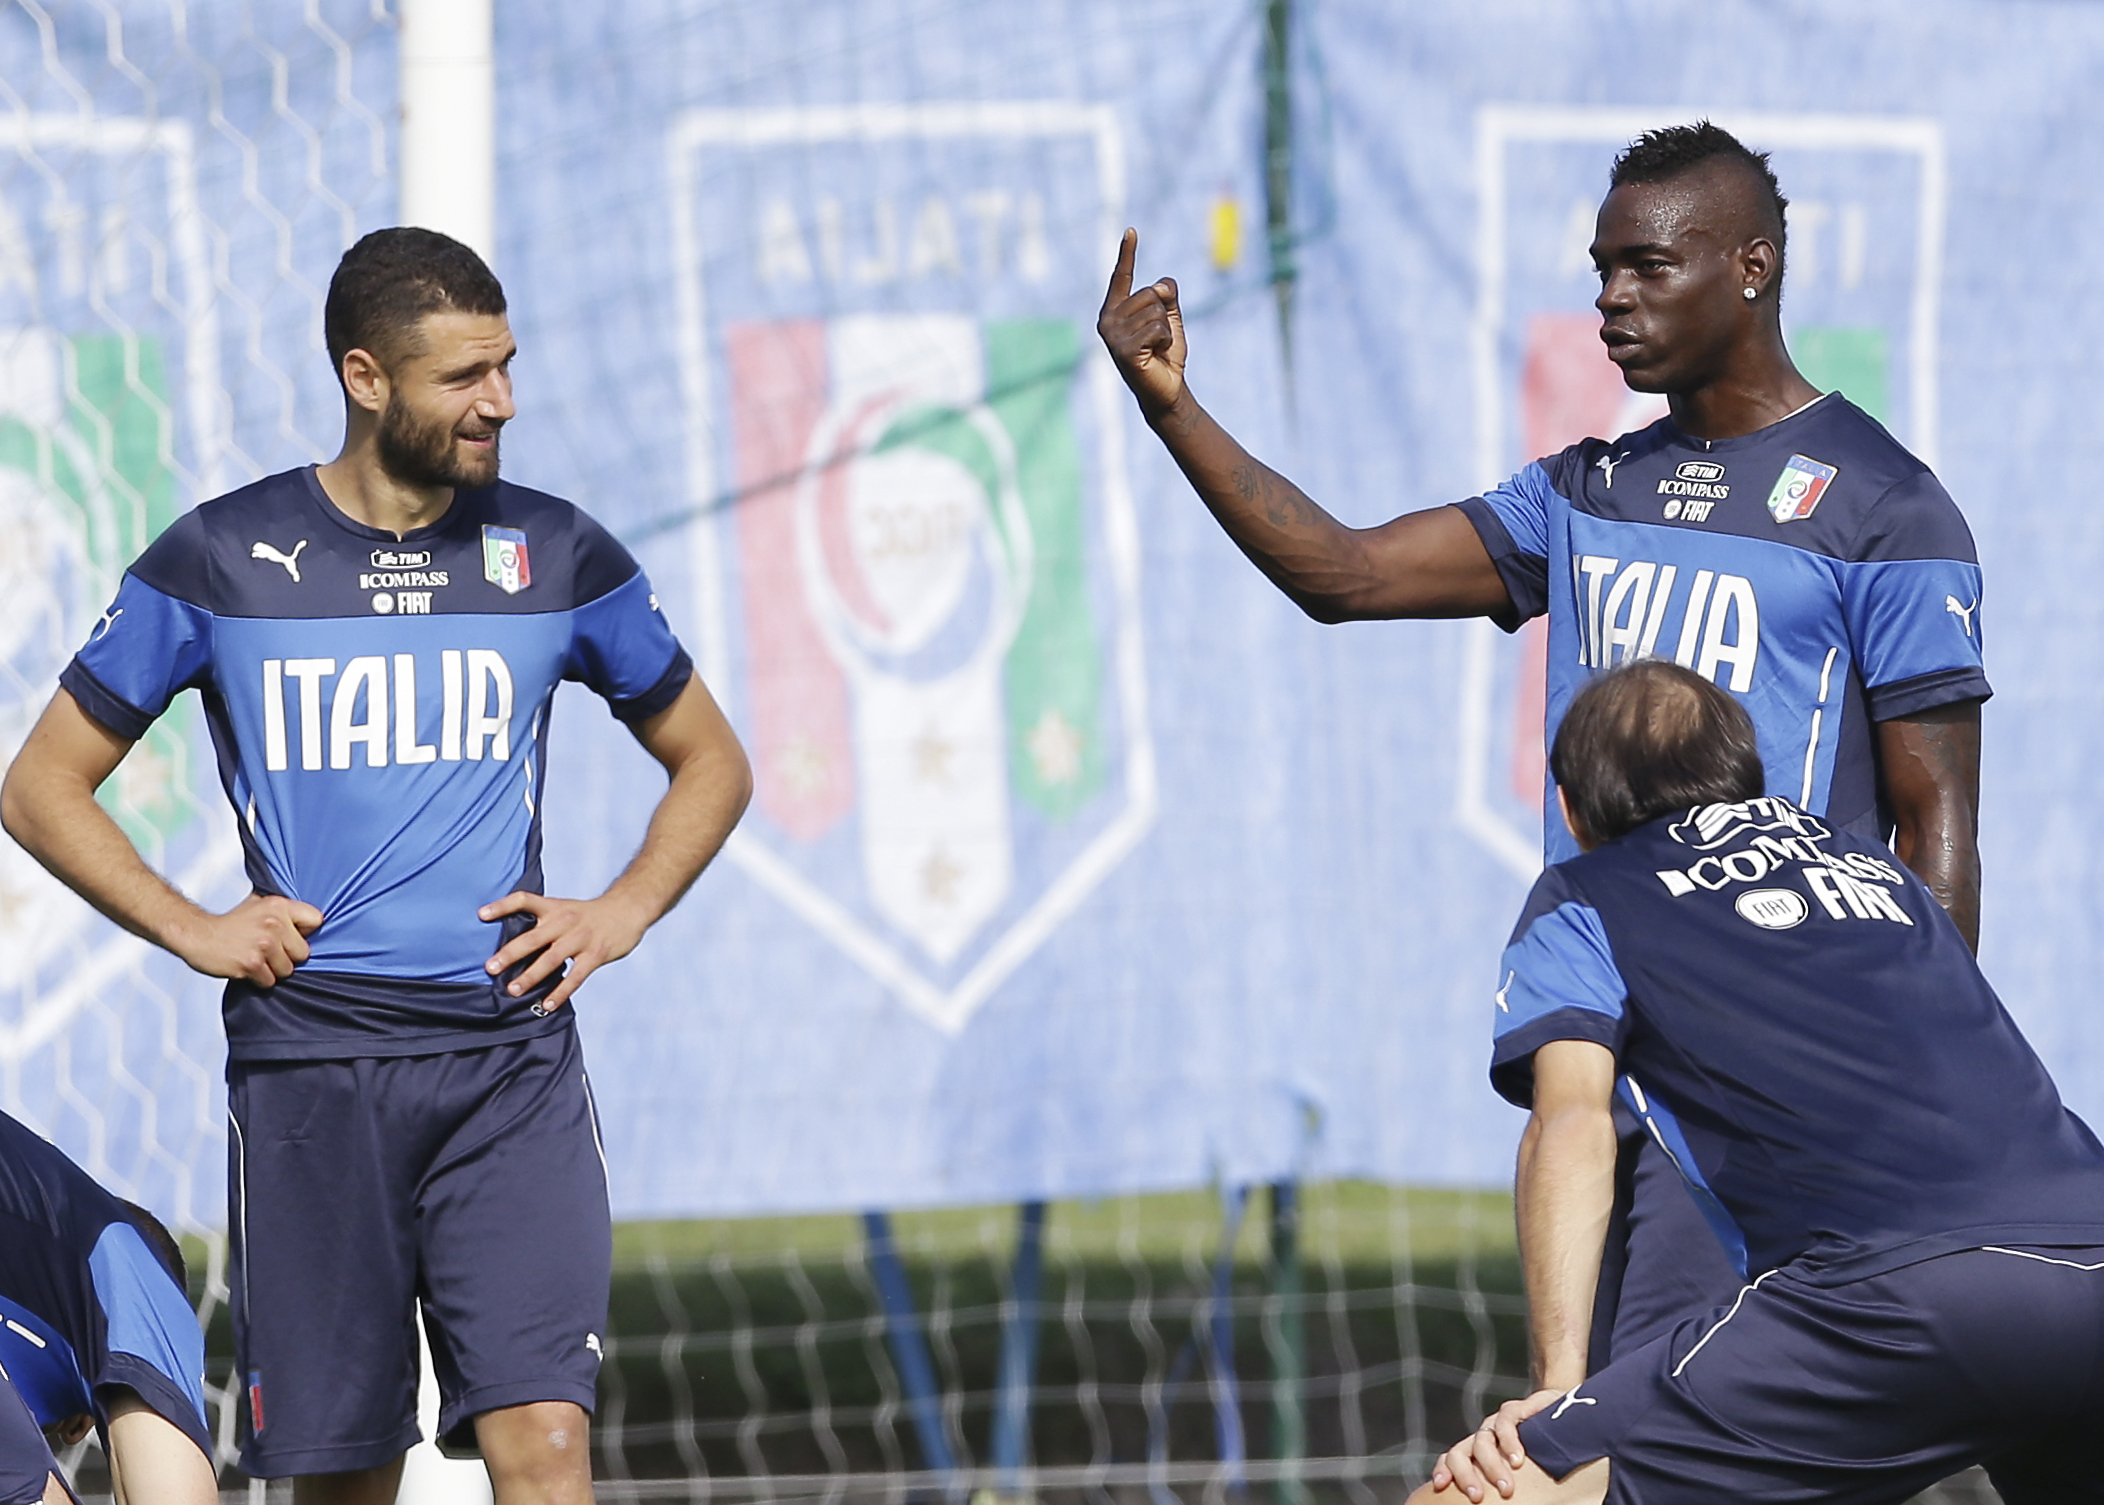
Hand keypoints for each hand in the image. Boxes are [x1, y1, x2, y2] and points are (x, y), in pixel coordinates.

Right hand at [172, 893, 321, 986]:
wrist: (197, 934)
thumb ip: (283, 913)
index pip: (317, 920)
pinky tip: (245, 966)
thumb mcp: (259, 905)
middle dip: (288, 956)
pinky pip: (270, 981)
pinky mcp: (252, 963)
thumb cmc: (229, 923)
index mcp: (279, 905)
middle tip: (267, 951)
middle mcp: (274, 923)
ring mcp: (264, 944)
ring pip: (287, 970)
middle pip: (303, 952)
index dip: (305, 933)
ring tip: (254, 958)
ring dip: (272, 969)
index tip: (292, 937)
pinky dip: (259, 979)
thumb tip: (311, 925)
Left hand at [480, 891, 650, 1013]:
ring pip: (551, 959)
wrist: (628, 909)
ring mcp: (581, 938)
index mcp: (555, 908)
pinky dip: (561, 992)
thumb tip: (513, 945)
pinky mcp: (596, 954)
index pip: (524, 900)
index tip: (481, 915)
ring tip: (513, 990)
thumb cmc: (590, 914)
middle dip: (510, 954)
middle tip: (490, 968)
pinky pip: (576, 976)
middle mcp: (565, 921)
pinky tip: (547, 1004)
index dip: (502, 906)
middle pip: (533, 937)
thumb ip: (543, 923)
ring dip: (531, 976)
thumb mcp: (566, 908)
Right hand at [1097, 228, 1186, 417]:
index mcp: (1115, 310)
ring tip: (1157, 348)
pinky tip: (1156, 355)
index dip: (1128, 253)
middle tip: (1159, 338)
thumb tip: (1162, 285)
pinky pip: (1157, 328)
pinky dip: (1165, 340)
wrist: (1167, 390)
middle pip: (1150, 293)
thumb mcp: (1170, 318)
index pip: (1123, 277)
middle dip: (1165, 313)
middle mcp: (1108, 320)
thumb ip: (1167, 296)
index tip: (1131, 230)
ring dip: (1166, 330)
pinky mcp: (1124, 350)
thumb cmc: (1165, 354)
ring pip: (1156, 311)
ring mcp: (1113, 336)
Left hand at [1428, 1388, 1562, 1500]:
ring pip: (1482, 1442)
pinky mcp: (1516, 1409)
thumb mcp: (1520, 1470)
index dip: (1444, 1471)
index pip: (1452, 1459)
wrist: (1564, 1413)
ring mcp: (1498, 1422)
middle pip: (1459, 1453)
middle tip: (1477, 1497)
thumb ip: (1507, 1483)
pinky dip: (1509, 1443)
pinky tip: (1517, 1461)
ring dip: (1492, 1467)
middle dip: (1464, 1476)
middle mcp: (1485, 1435)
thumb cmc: (1543, 1449)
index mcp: (1478, 1451)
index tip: (1440, 1486)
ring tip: (1507, 1489)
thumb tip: (1505, 1504)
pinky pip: (1505, 1423)